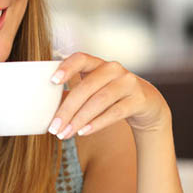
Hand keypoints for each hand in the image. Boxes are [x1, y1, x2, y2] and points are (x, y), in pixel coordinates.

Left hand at [47, 52, 170, 138]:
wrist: (146, 103)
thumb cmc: (111, 97)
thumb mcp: (94, 91)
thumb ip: (73, 96)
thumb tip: (46, 110)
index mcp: (98, 63)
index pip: (81, 58)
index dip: (67, 67)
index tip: (53, 81)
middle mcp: (113, 69)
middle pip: (87, 87)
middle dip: (67, 109)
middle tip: (54, 128)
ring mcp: (128, 82)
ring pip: (100, 100)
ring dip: (80, 119)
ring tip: (66, 133)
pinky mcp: (138, 99)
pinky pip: (115, 112)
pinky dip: (97, 123)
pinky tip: (84, 132)